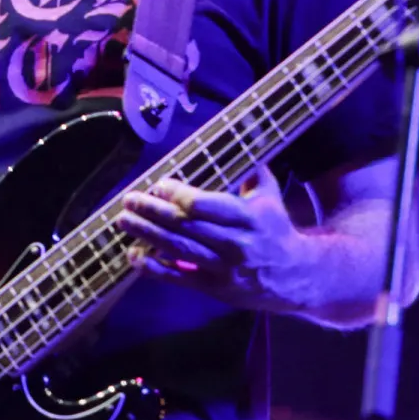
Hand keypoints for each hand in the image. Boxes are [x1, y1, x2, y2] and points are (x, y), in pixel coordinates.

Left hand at [117, 165, 314, 313]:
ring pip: (178, 249)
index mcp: (248, 216)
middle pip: (186, 226)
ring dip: (147, 234)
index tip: (159, 184)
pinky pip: (180, 277)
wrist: (295, 276)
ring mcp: (223, 268)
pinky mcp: (214, 287)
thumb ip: (250, 168)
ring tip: (123, 221)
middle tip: (130, 200)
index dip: (178, 195)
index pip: (205, 204)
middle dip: (153, 211)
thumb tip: (239, 132)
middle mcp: (235, 242)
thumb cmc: (276, 227)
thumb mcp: (270, 195)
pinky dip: (155, 268)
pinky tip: (134, 256)